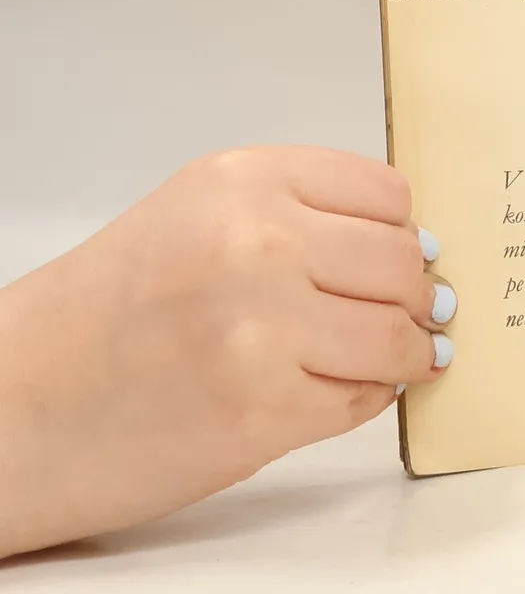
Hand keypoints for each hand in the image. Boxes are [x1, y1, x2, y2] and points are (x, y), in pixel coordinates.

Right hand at [0, 147, 454, 556]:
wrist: (13, 409)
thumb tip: (416, 247)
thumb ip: (298, 215)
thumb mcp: (195, 217)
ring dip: (405, 352)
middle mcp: (257, 242)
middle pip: (401, 262)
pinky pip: (362, 399)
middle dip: (413, 295)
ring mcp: (261, 328)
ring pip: (395, 334)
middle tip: (415, 313)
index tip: (405, 255)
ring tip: (396, 357)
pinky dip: (366, 399)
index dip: (401, 233)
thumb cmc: (106, 313)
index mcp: (244, 181)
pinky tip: (342, 393)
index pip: (387, 194)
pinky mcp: (261, 412)